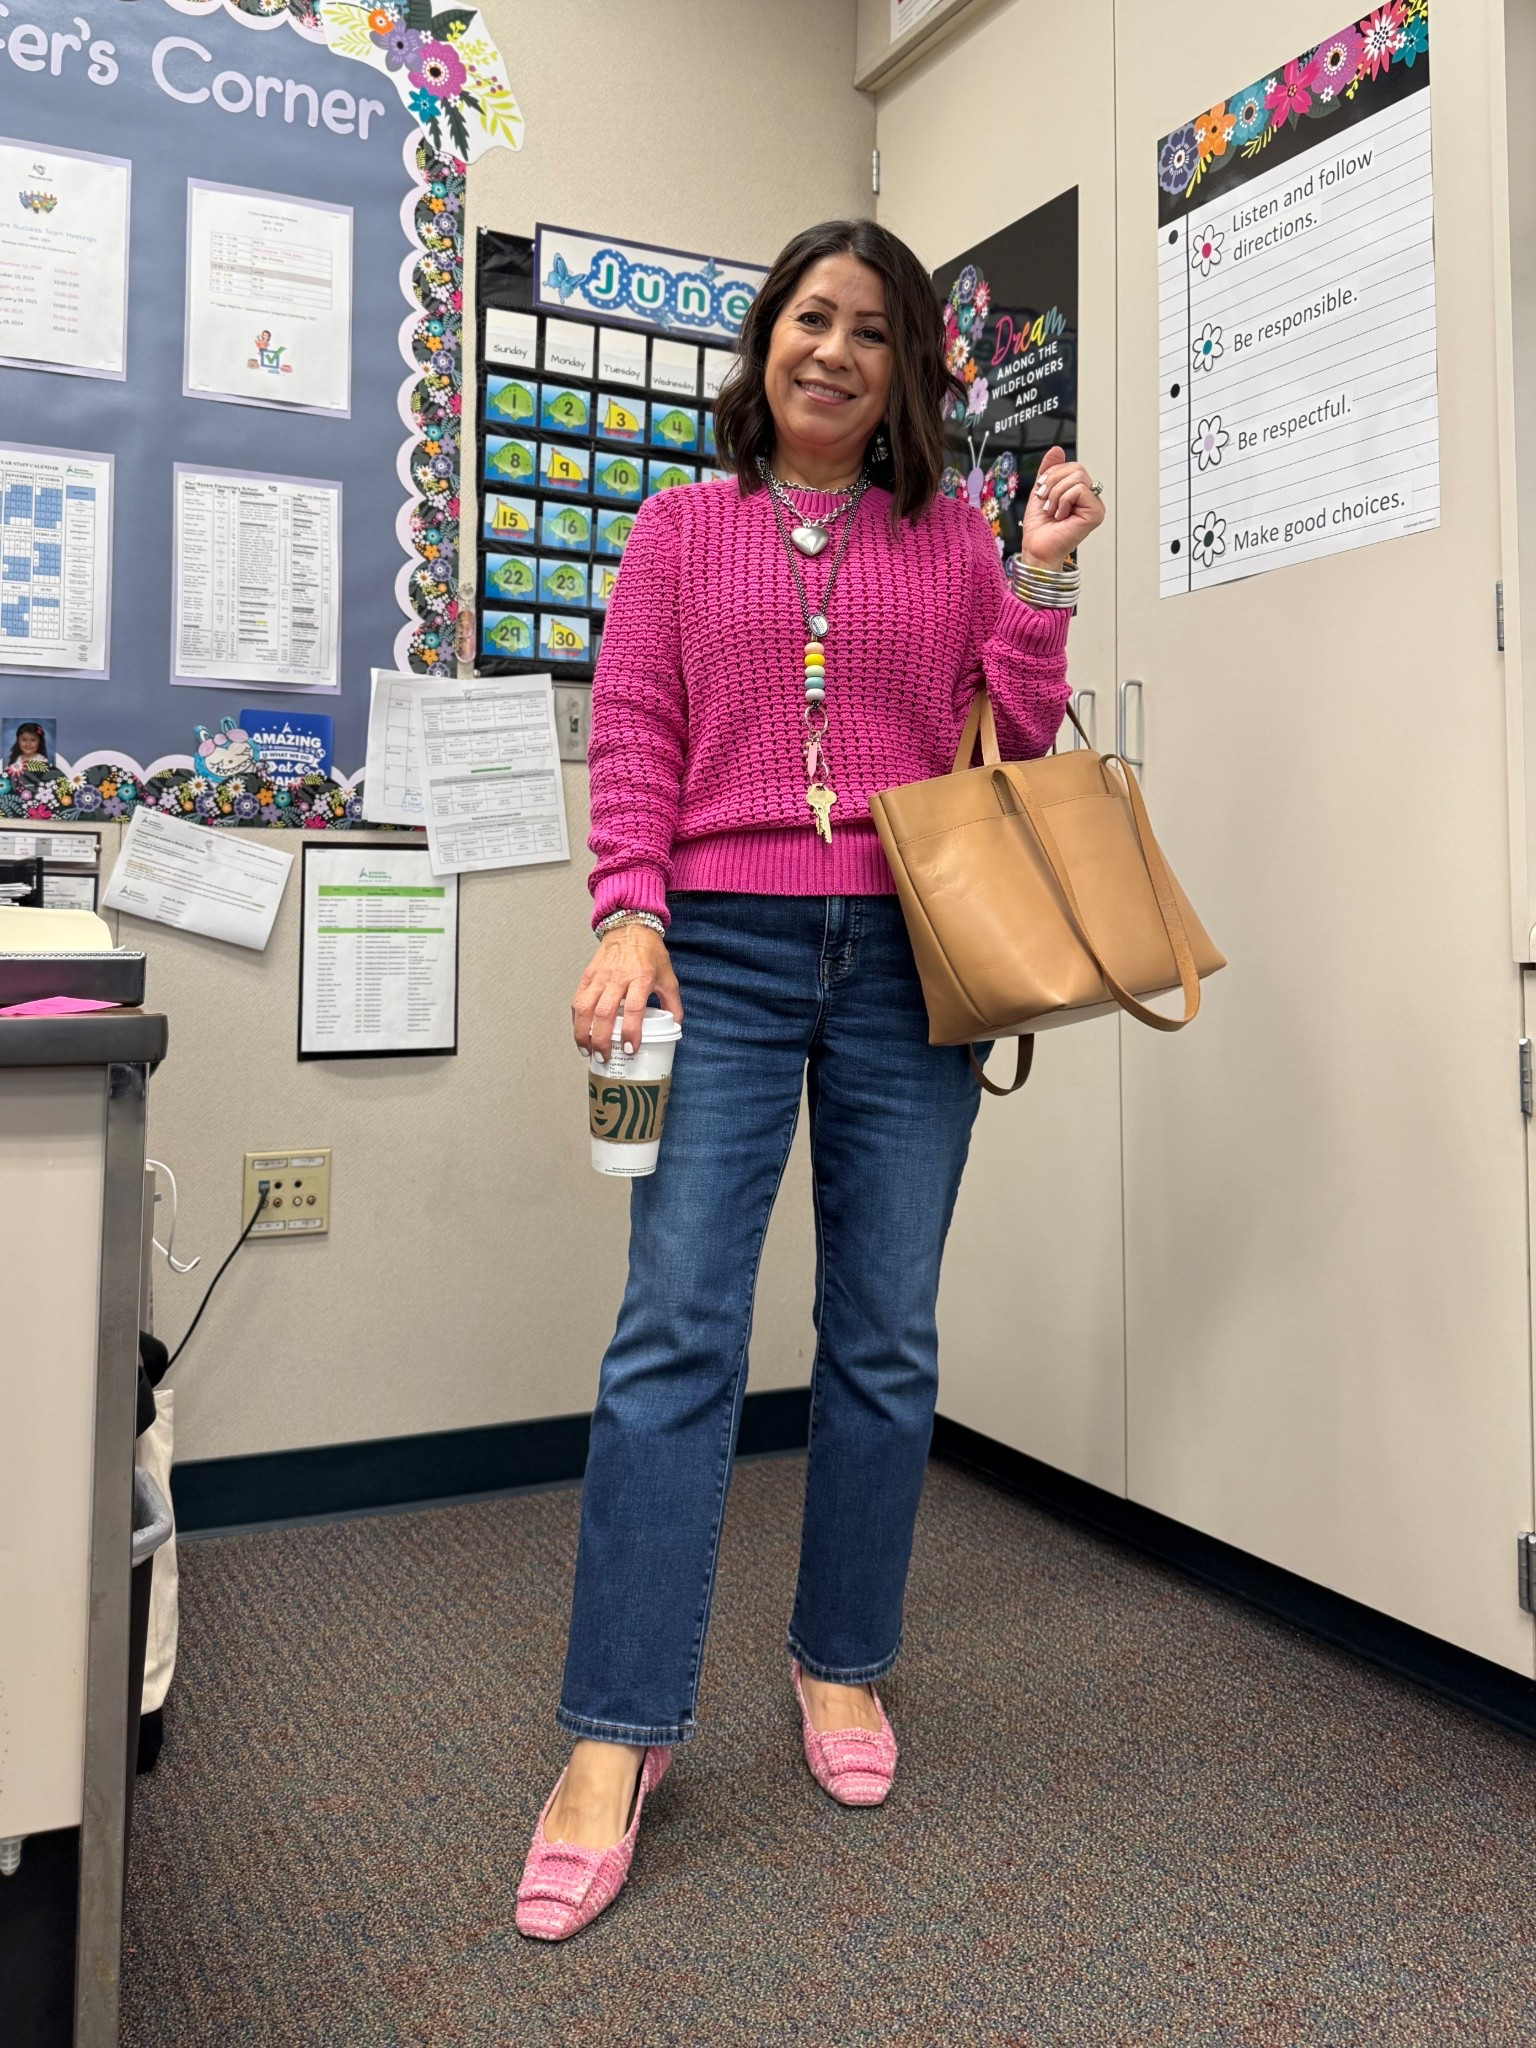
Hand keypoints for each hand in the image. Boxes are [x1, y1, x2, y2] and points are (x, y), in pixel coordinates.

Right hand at [572, 920, 681, 1057]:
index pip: (634, 1009)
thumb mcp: (668, 977)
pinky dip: (576, 1019)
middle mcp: (618, 977)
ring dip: (583, 1032)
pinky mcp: (588, 975)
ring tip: (586, 1050)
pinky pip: (578, 999)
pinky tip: (580, 1032)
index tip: (630, 1049)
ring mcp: (600, 976)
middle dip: (602, 1039)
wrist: (630, 927)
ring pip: (585, 1007)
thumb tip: (674, 1027)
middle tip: (604, 1057)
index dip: (631, 1032)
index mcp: (641, 978)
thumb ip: (673, 1004)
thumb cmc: (649, 953)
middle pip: (605, 1012)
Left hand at [1017, 445, 1104, 568]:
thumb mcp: (1042, 490)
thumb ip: (1050, 470)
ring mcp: (1096, 506)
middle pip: (1077, 468)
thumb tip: (1057, 450)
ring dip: (1057, 494)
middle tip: (1046, 502)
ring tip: (1052, 511)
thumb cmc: (1039, 528)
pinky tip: (1060, 516)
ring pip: (1078, 477)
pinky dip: (1064, 500)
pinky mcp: (1096, 513)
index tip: (1042, 492)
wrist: (1036, 548)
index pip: (1073, 466)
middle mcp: (1090, 498)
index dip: (1053, 474)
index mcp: (1080, 492)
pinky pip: (1080, 489)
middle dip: (1053, 482)